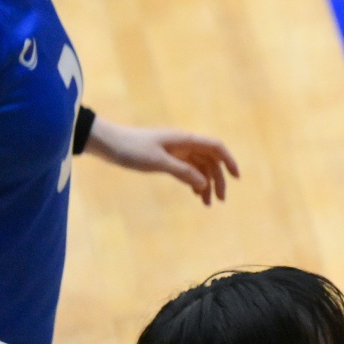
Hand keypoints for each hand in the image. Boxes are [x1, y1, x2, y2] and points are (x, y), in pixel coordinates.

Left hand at [88, 119, 239, 204]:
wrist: (106, 142)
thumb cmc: (130, 149)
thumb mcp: (157, 162)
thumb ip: (183, 172)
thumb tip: (204, 183)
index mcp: (185, 140)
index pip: (216, 147)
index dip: (229, 161)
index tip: (237, 178)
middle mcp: (183, 145)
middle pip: (210, 161)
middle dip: (218, 180)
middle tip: (220, 201)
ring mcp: (175, 152)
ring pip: (199, 168)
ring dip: (205, 184)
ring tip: (206, 203)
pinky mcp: (166, 159)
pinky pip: (187, 171)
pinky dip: (193, 182)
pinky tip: (194, 194)